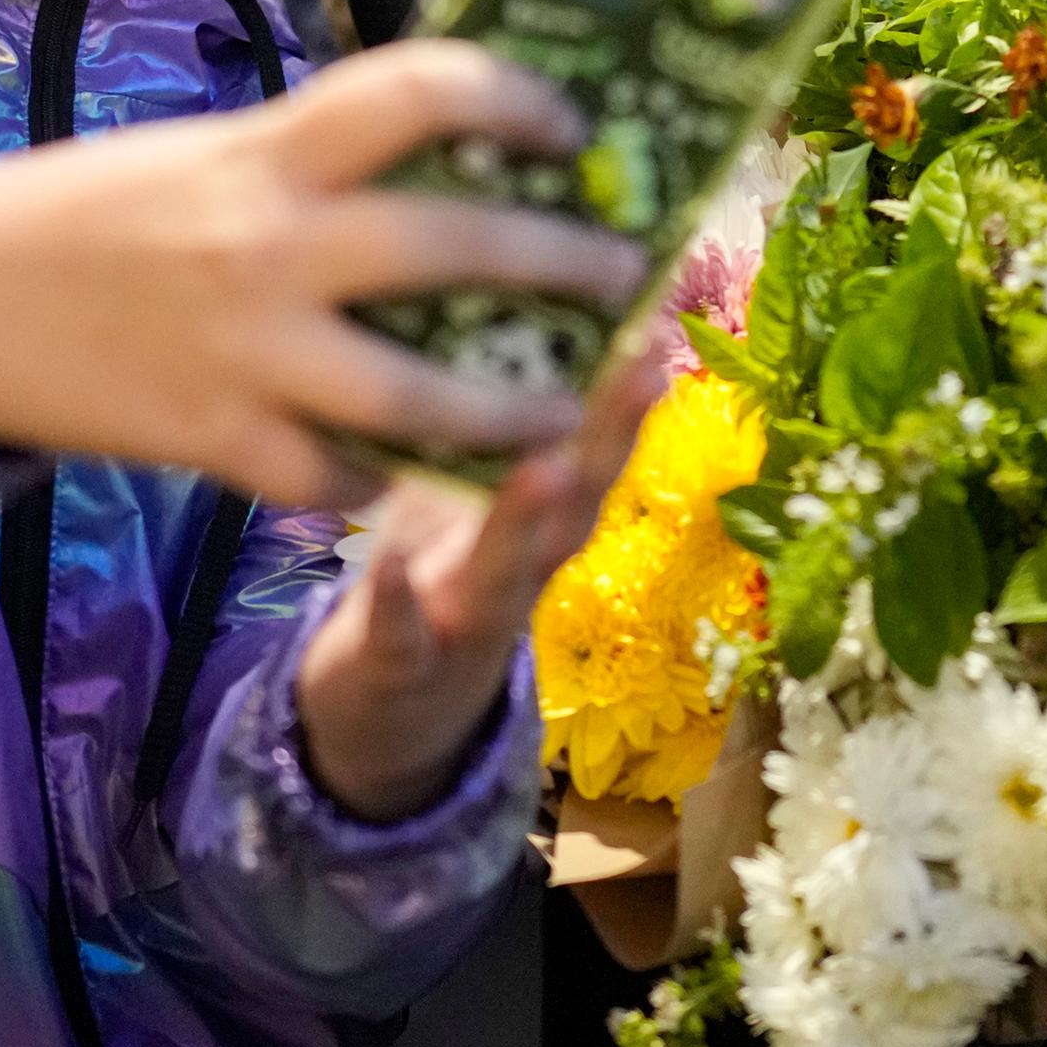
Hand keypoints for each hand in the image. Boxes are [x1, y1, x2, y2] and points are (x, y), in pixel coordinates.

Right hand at [0, 38, 648, 505]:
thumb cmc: (84, 211)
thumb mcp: (206, 152)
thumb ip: (313, 158)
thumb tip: (443, 151)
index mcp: (268, 147)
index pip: (422, 89)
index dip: (515, 99)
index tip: (568, 129)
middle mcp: (269, 242)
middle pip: (454, 245)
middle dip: (561, 263)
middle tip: (620, 271)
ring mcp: (247, 350)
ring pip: (418, 391)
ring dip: (511, 408)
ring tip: (564, 409)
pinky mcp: (215, 439)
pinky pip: (332, 472)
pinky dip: (375, 474)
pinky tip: (403, 471)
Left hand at [294, 350, 667, 819]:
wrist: (387, 723)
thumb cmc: (435, 583)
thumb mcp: (473, 511)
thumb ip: (497, 439)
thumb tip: (517, 329)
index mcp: (536, 526)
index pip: (592, 453)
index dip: (628, 396)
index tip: (659, 323)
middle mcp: (517, 571)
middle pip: (574, 502)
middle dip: (610, 436)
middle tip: (647, 364)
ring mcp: (462, 621)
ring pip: (503, 570)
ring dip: (527, 521)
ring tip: (549, 464)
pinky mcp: (397, 665)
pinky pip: (398, 635)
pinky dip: (397, 602)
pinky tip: (389, 565)